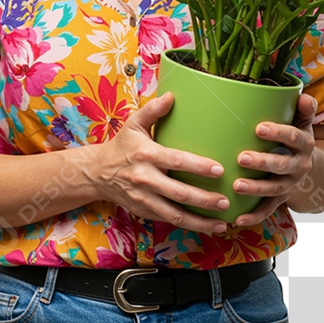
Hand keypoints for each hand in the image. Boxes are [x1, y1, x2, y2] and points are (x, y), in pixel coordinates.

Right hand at [91, 92, 231, 234]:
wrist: (96, 174)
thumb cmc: (121, 146)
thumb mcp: (132, 124)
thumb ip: (152, 110)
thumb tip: (171, 95)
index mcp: (146, 155)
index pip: (176, 161)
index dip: (198, 166)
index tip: (219, 170)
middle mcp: (145, 179)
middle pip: (179, 193)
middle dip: (204, 200)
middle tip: (226, 202)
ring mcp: (144, 199)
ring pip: (175, 215)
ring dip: (200, 222)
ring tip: (223, 223)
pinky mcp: (144, 212)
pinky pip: (169, 221)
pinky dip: (189, 226)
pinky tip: (208, 226)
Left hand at [230, 93, 317, 227]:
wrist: (310, 167)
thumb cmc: (295, 137)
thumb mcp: (303, 122)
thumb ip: (303, 109)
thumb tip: (303, 96)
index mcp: (304, 143)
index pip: (293, 137)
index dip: (278, 133)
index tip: (259, 128)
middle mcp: (300, 165)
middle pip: (282, 165)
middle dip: (263, 162)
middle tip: (241, 158)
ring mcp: (291, 184)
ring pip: (274, 189)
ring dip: (256, 188)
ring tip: (236, 186)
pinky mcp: (281, 199)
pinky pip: (268, 209)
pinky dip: (253, 216)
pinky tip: (237, 220)